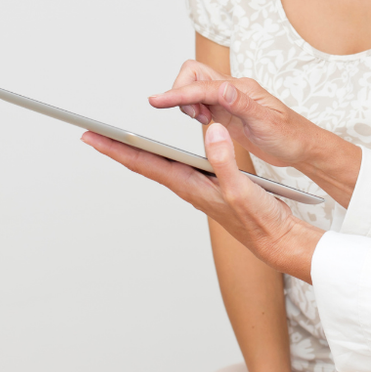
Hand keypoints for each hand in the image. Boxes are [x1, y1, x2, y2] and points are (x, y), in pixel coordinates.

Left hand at [81, 122, 322, 279]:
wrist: (277, 240)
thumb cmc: (260, 219)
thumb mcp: (242, 188)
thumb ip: (225, 159)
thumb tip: (210, 131)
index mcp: (190, 185)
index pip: (145, 163)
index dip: (117, 149)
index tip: (93, 137)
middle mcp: (189, 186)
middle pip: (145, 164)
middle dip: (118, 148)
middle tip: (93, 134)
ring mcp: (198, 186)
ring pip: (159, 166)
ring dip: (137, 152)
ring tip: (118, 138)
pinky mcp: (209, 185)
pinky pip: (176, 166)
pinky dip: (162, 155)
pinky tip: (163, 150)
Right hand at [149, 60, 320, 169]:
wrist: (301, 146)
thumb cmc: (289, 136)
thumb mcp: (267, 124)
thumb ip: (242, 105)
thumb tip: (221, 87)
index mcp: (242, 89)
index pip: (203, 86)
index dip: (178, 93)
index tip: (156, 101)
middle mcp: (233, 89)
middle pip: (194, 74)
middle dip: (181, 92)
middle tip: (194, 117)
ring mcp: (229, 99)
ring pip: (195, 87)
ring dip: (188, 102)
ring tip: (202, 121)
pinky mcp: (227, 110)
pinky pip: (201, 101)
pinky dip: (194, 109)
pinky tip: (205, 123)